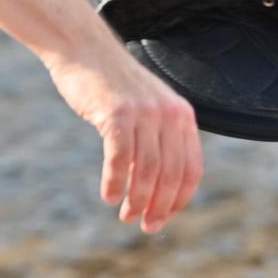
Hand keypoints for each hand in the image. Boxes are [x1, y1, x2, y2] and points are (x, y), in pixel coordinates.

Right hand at [43, 44, 203, 233]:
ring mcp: (144, 113)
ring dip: (138, 200)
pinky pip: (120, 158)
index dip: (180, 199)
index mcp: (183, 116)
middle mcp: (169, 114)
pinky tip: (109, 197)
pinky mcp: (117, 113)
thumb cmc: (114, 87)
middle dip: (160, 207)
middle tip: (145, 226)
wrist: (85, 51)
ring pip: (147, 170)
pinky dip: (115, 182)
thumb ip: (159, 139)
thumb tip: (160, 187)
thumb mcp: (148, 110)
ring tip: (126, 216)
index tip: (165, 218)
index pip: (192, 169)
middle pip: (171, 174)